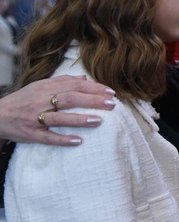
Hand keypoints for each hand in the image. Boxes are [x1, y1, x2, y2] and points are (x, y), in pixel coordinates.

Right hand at [0, 76, 115, 145]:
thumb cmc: (23, 100)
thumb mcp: (40, 86)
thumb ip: (62, 81)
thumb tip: (85, 79)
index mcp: (46, 88)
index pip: (74, 86)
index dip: (93, 88)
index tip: (111, 92)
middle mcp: (41, 101)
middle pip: (70, 99)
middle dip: (92, 101)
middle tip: (112, 104)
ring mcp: (36, 118)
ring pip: (59, 118)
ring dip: (79, 119)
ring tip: (98, 121)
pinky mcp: (31, 134)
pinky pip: (48, 138)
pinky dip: (62, 140)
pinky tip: (78, 141)